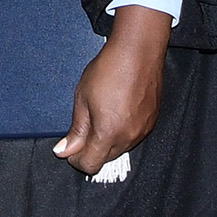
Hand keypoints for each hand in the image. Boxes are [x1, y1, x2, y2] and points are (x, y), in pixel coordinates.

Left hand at [55, 3, 166, 175]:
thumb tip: (64, 151)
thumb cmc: (109, 70)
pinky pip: (133, 137)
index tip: (70, 148)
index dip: (76, 159)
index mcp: (108, 133)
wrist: (138, 51)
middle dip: (91, 150)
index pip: (90, 165)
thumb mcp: (82, 98)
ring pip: (120, 149)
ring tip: (100, 115)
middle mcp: (128, 137)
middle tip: (83, 128)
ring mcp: (142, 130)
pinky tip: (116, 112)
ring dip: (107, 141)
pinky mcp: (151, 121)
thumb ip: (76, 130)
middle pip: (105, 159)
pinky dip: (122, 132)